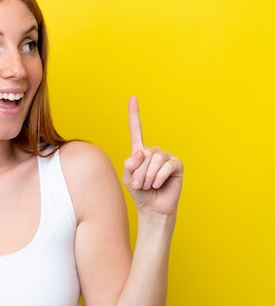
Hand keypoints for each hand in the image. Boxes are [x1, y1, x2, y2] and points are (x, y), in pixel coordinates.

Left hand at [123, 97, 182, 216]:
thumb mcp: (128, 178)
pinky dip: (159, 177)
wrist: (153, 208)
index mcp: (140, 152)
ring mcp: (166, 157)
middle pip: (143, 154)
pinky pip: (166, 166)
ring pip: (154, 160)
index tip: (133, 97)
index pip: (137, 130)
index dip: (134, 114)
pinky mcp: (177, 165)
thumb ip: (130, 164)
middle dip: (139, 173)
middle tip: (139, 185)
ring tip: (148, 186)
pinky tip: (158, 185)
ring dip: (148, 177)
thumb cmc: (140, 193)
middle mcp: (154, 152)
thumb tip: (141, 153)